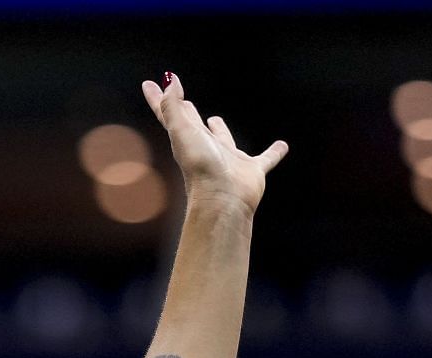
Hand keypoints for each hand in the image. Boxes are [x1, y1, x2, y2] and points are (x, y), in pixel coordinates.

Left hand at [140, 73, 286, 215]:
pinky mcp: (252, 171)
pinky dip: (274, 153)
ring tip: (216, 119)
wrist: (224, 199)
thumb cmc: (201, 167)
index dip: (159, 99)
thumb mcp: (182, 131)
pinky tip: (282, 146)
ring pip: (225, 141)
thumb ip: (172, 106)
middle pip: (195, 127)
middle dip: (188, 114)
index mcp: (187, 139)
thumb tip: (170, 84)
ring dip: (221, 131)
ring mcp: (229, 160)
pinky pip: (266, 159)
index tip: (149, 83)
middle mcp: (206, 148)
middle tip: (185, 102)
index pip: (170, 114)